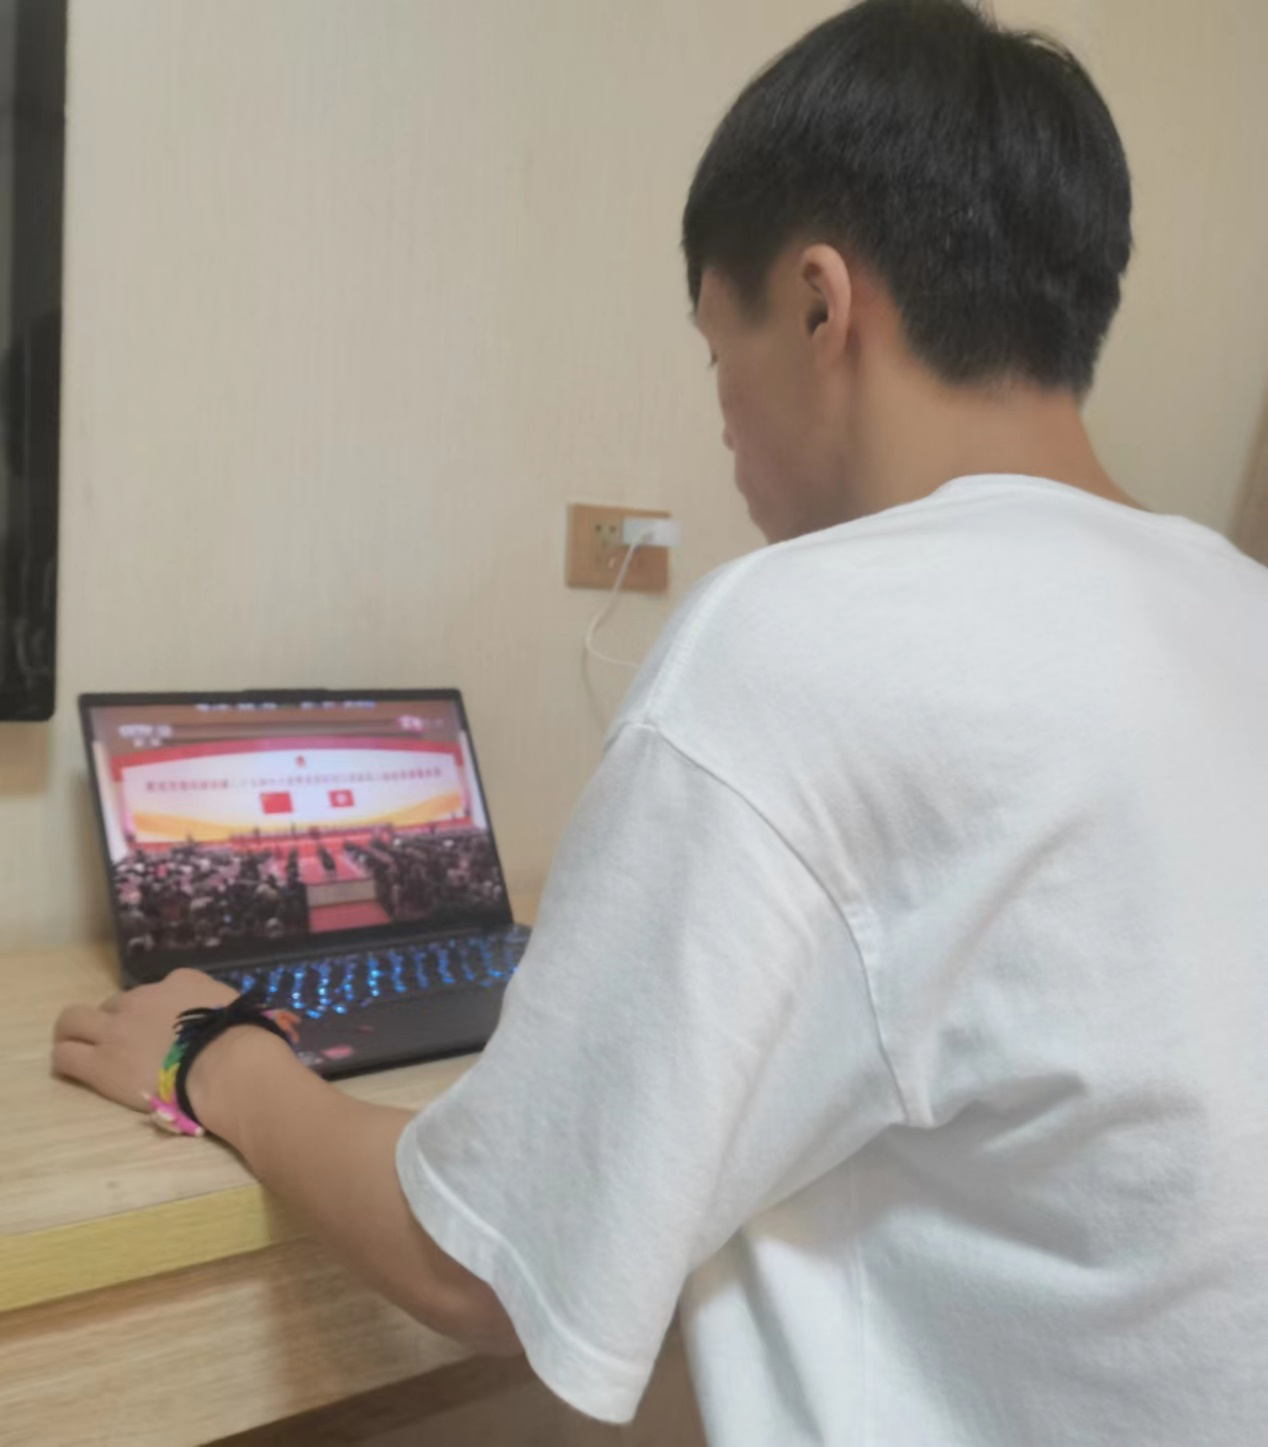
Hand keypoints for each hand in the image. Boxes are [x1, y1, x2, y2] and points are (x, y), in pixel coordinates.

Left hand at [52, 969, 238, 1112]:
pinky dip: (66, 1059)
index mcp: (179, 982)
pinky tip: (73, 1069)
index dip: (155, 1010)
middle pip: (113, 1004)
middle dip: (116, 1021)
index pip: (155, 990)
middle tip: (127, 1046)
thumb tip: (222, 1017)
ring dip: (74, 1032)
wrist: (227, 1063)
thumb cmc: (244, 1037)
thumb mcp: (238, 1005)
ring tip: (78, 1048)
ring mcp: (117, 1029)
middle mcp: (142, 998)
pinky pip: (66, 1055)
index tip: (164, 1029)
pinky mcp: (100, 1062)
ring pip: (72, 1020)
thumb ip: (219, 1006)